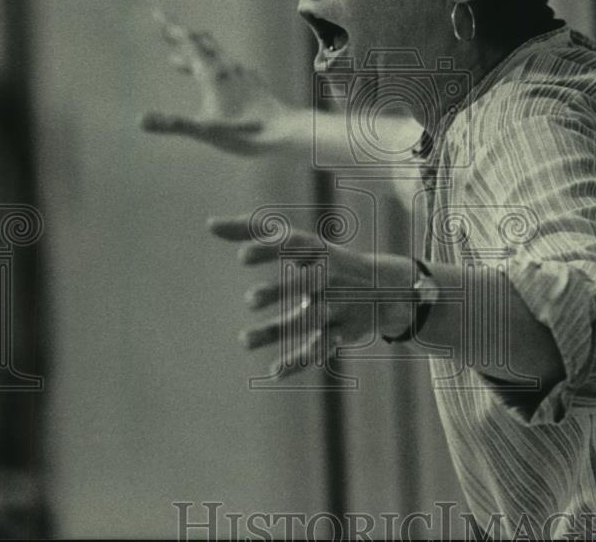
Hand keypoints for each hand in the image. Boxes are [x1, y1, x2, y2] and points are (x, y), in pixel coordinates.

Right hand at [140, 10, 302, 155]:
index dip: (171, 28)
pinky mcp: (254, 85)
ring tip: (177, 62)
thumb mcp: (206, 131)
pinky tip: (219, 77)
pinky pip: (231, 69)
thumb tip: (139, 120)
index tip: (157, 13)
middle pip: (202, 45)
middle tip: (166, 31)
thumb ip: (173, 124)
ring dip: (195, 55)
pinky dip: (215, 68)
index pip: (188, 44)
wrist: (287, 132)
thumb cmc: (246, 133)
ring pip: (216, 57)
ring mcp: (243, 76)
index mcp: (213, 74)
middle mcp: (228, 69)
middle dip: (181, 38)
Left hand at [209, 216, 414, 378]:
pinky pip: (321, 347)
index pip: (295, 246)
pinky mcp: (345, 332)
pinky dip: (300, 361)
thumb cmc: (323, 260)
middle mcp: (331, 276)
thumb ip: (253, 230)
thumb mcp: (296, 241)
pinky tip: (274, 372)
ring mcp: (340, 305)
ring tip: (243, 340)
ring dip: (278, 331)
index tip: (242, 256)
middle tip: (249, 300)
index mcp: (318, 251)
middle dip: (281, 291)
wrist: (385, 288)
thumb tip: (210, 224)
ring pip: (310, 320)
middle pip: (307, 284)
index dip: (270, 250)